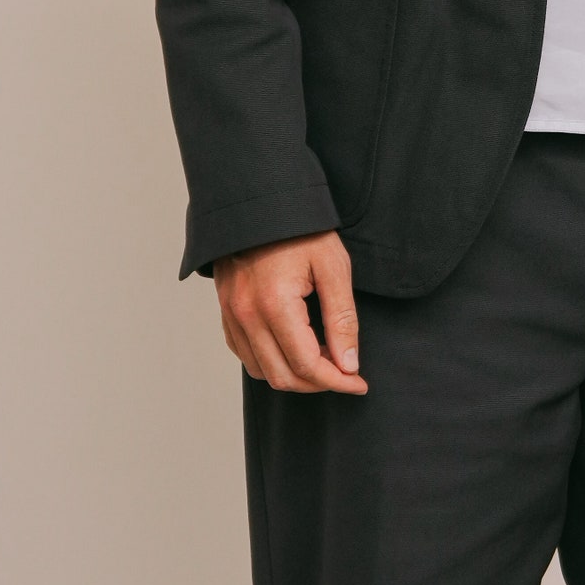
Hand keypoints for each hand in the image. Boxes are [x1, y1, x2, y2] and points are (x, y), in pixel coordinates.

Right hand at [215, 232, 366, 393]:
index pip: (307, 366)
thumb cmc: (301, 229)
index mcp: (275, 304)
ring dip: (293, 375)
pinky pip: (244, 354)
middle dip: (318, 384)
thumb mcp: (333, 267)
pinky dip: (269, 362)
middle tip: (345, 372)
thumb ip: (342, 319)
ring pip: (261, 372)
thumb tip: (349, 364)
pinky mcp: (226, 311)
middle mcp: (247, 315)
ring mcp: (231, 314)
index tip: (359, 382)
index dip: (337, 381)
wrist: (260, 201)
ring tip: (321, 357)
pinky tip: (293, 348)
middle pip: (283, 377)